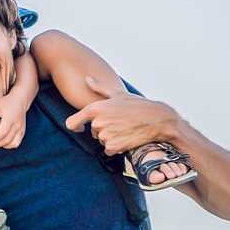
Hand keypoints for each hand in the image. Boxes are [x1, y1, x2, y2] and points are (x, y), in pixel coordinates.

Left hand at [0, 92, 27, 148]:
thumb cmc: (6, 103)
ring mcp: (21, 129)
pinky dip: (10, 145)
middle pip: (7, 140)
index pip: (2, 132)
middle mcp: (17, 125)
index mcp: (9, 118)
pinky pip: (17, 142)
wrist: (19, 100)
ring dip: (4, 145)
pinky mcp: (22, 131)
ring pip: (13, 144)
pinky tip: (3, 142)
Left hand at [65, 77, 179, 155]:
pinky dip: (117, 147)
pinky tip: (127, 138)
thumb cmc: (138, 105)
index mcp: (95, 108)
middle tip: (120, 122)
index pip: (72, 123)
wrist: (157, 120)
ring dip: (111, 138)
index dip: (75, 126)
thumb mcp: (118, 94)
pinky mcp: (113, 146)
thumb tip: (87, 79)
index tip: (80, 127)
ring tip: (125, 128)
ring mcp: (105, 135)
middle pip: (93, 131)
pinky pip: (109, 150)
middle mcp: (98, 122)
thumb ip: (99, 88)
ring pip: (102, 140)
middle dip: (104, 129)